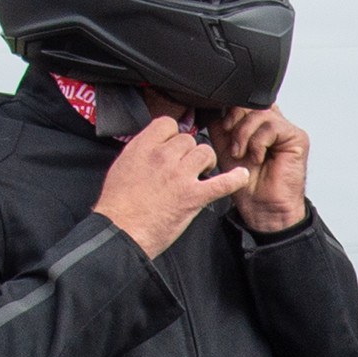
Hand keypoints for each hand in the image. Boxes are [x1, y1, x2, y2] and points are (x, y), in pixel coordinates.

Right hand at [91, 115, 252, 257]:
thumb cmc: (117, 206)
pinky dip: (234, 179)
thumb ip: (140, 152)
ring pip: (205, 152)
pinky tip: (240, 176)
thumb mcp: (121, 166)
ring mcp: (180, 176)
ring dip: (206, 161)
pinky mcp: (193, 197)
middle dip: (188, 152)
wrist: (120, 232)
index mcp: (143, 147)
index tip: (173, 145)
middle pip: (188, 139)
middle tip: (184, 166)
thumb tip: (153, 146)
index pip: (168, 124)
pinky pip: (222, 183)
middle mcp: (163, 157)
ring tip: (202, 171)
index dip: (173, 134)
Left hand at [219, 109, 310, 233]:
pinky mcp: (297, 138)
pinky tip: (257, 158)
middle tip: (232, 142)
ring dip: (244, 134)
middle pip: (252, 102)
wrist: (262, 209)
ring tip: (242, 154)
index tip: (222, 126)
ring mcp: (286, 130)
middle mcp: (273, 124)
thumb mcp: (224, 148)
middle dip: (235, 120)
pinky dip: (258, 143)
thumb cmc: (248, 185)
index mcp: (257, 125)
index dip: (231, 109)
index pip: (245, 101)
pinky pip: (272, 127)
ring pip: (260, 113)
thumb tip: (213, 107)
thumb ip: (220, 126)